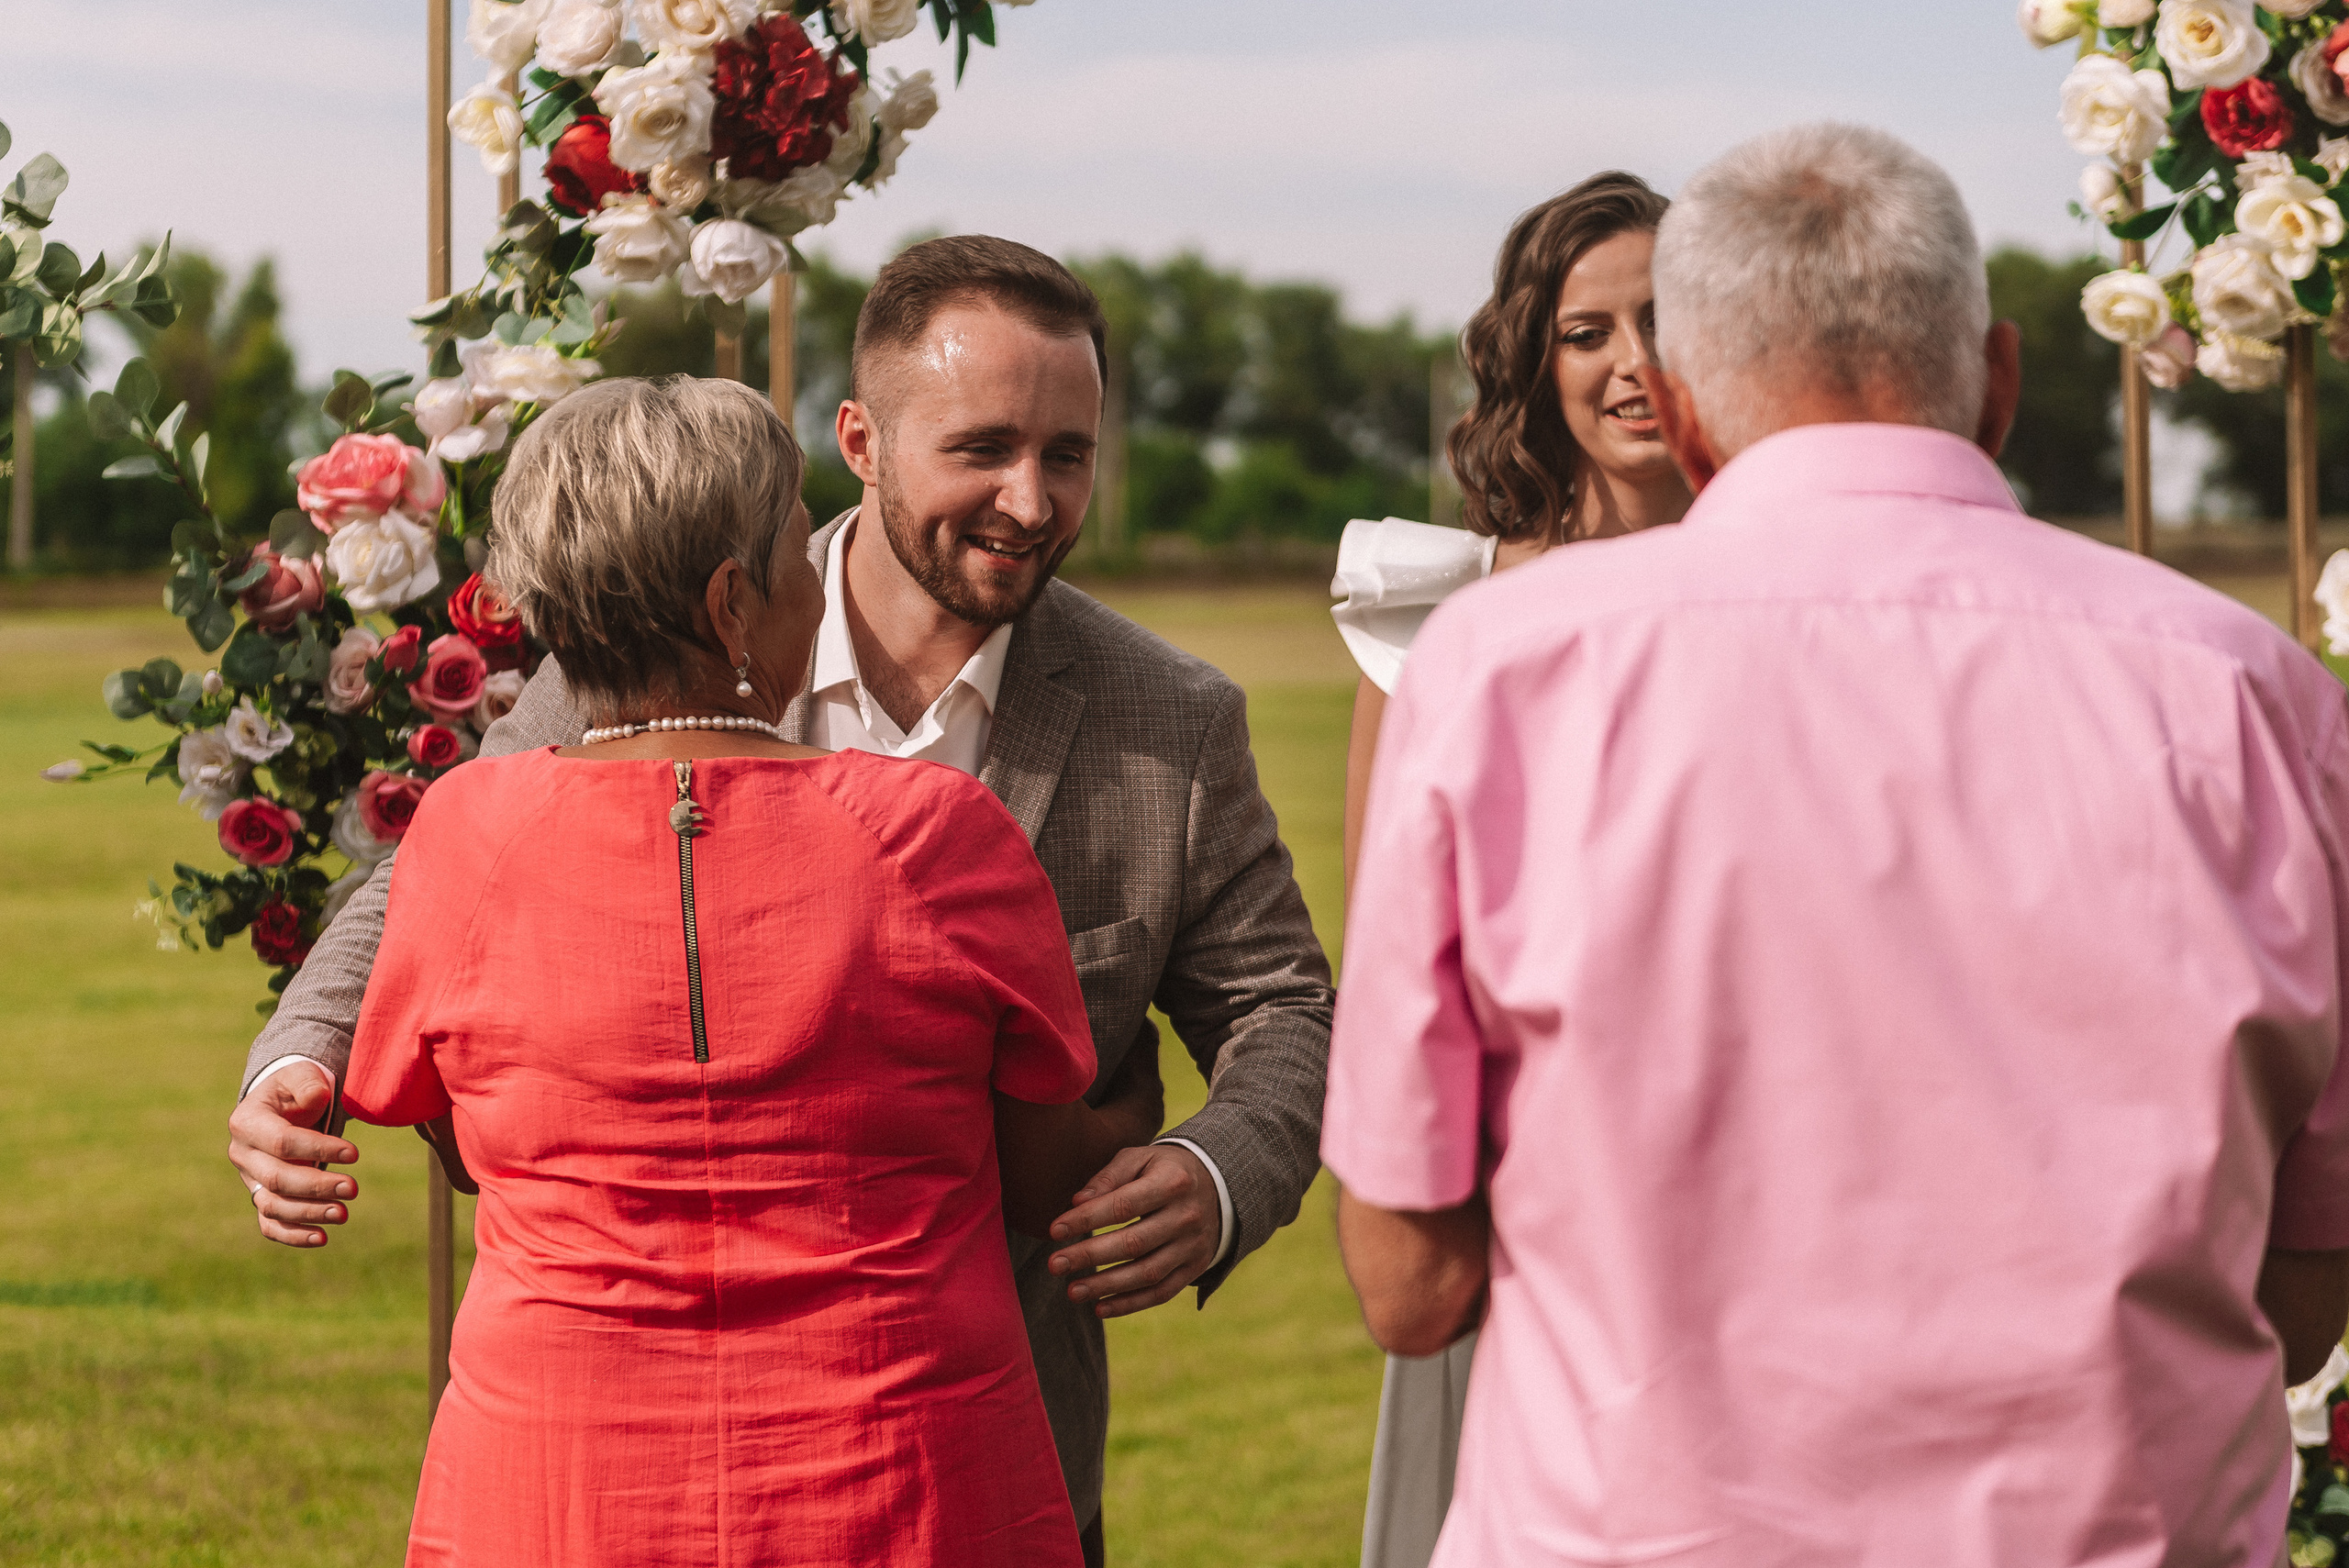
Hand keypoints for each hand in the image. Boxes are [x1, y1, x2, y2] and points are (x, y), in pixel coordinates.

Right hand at [226, 1060, 357, 1247]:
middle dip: (316, 1187)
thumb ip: (308, 1082)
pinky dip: (292, 1235)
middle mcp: (242, 1154)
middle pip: (277, 1179)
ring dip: (308, 1213)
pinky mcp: (262, 1196)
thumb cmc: (297, 1087)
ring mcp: (251, 1179)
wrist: (285, 1104)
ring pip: (273, 1206)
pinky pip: (270, 1224)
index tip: (354, 1154)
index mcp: (247, 1122)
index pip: (282, 1142)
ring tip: (343, 1214)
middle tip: (353, 1189)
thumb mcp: (301, 1074)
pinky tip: (321, 1238)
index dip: (318, 1149)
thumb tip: (317, 1097)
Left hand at [1046, 1143, 1218, 1318]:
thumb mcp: (1140, 1159)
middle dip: (1090, 1256)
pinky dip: (1130, 1304)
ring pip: (1147, 1273)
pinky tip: (1099, 1308)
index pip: (1124, 1205)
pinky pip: (1162, 1292)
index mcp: (1172, 1182)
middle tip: (1054, 1265)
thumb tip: (1077, 1202)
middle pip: (1134, 1243)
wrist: (1217, 1185)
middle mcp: (1187, 1216)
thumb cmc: (1163, 1170)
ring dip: (1107, 1286)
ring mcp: (1193, 1246)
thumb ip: (1109, 1177)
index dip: (1088, 1219)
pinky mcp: (1195, 1268)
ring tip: (1072, 1291)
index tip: (1054, 1230)